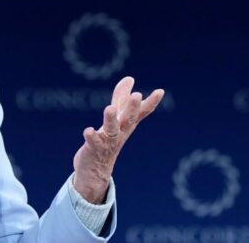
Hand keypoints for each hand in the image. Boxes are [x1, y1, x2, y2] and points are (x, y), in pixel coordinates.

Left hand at [72, 76, 163, 203]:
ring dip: (110, 119)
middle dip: (132, 108)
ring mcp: (108, 141)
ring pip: (111, 129)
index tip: (160, 91)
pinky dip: (91, 136)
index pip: (141, 113)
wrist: (96, 170)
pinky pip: (93, 142)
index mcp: (126, 124)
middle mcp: (120, 132)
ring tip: (108, 109)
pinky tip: (88, 130)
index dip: (151, 102)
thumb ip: (121, 98)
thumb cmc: (107, 140)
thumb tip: (130, 78)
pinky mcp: (94, 148)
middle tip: (137, 95)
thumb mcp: (116, 117)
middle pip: (128, 119)